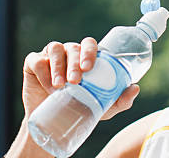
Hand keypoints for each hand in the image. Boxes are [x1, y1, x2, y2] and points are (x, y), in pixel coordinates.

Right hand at [22, 37, 139, 118]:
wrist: (54, 123)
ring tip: (60, 86)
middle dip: (74, 62)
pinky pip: (37, 60)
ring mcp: (50, 56)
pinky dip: (43, 71)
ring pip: (55, 49)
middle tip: (76, 81)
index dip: (90, 51)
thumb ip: (120, 99)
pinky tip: (48, 85)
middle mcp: (68, 53)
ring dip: (58, 66)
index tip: (89, 68)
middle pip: (72, 47)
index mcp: (85, 57)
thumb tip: (135, 88)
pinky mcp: (33, 63)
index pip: (89, 44)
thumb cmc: (81, 108)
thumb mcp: (103, 108)